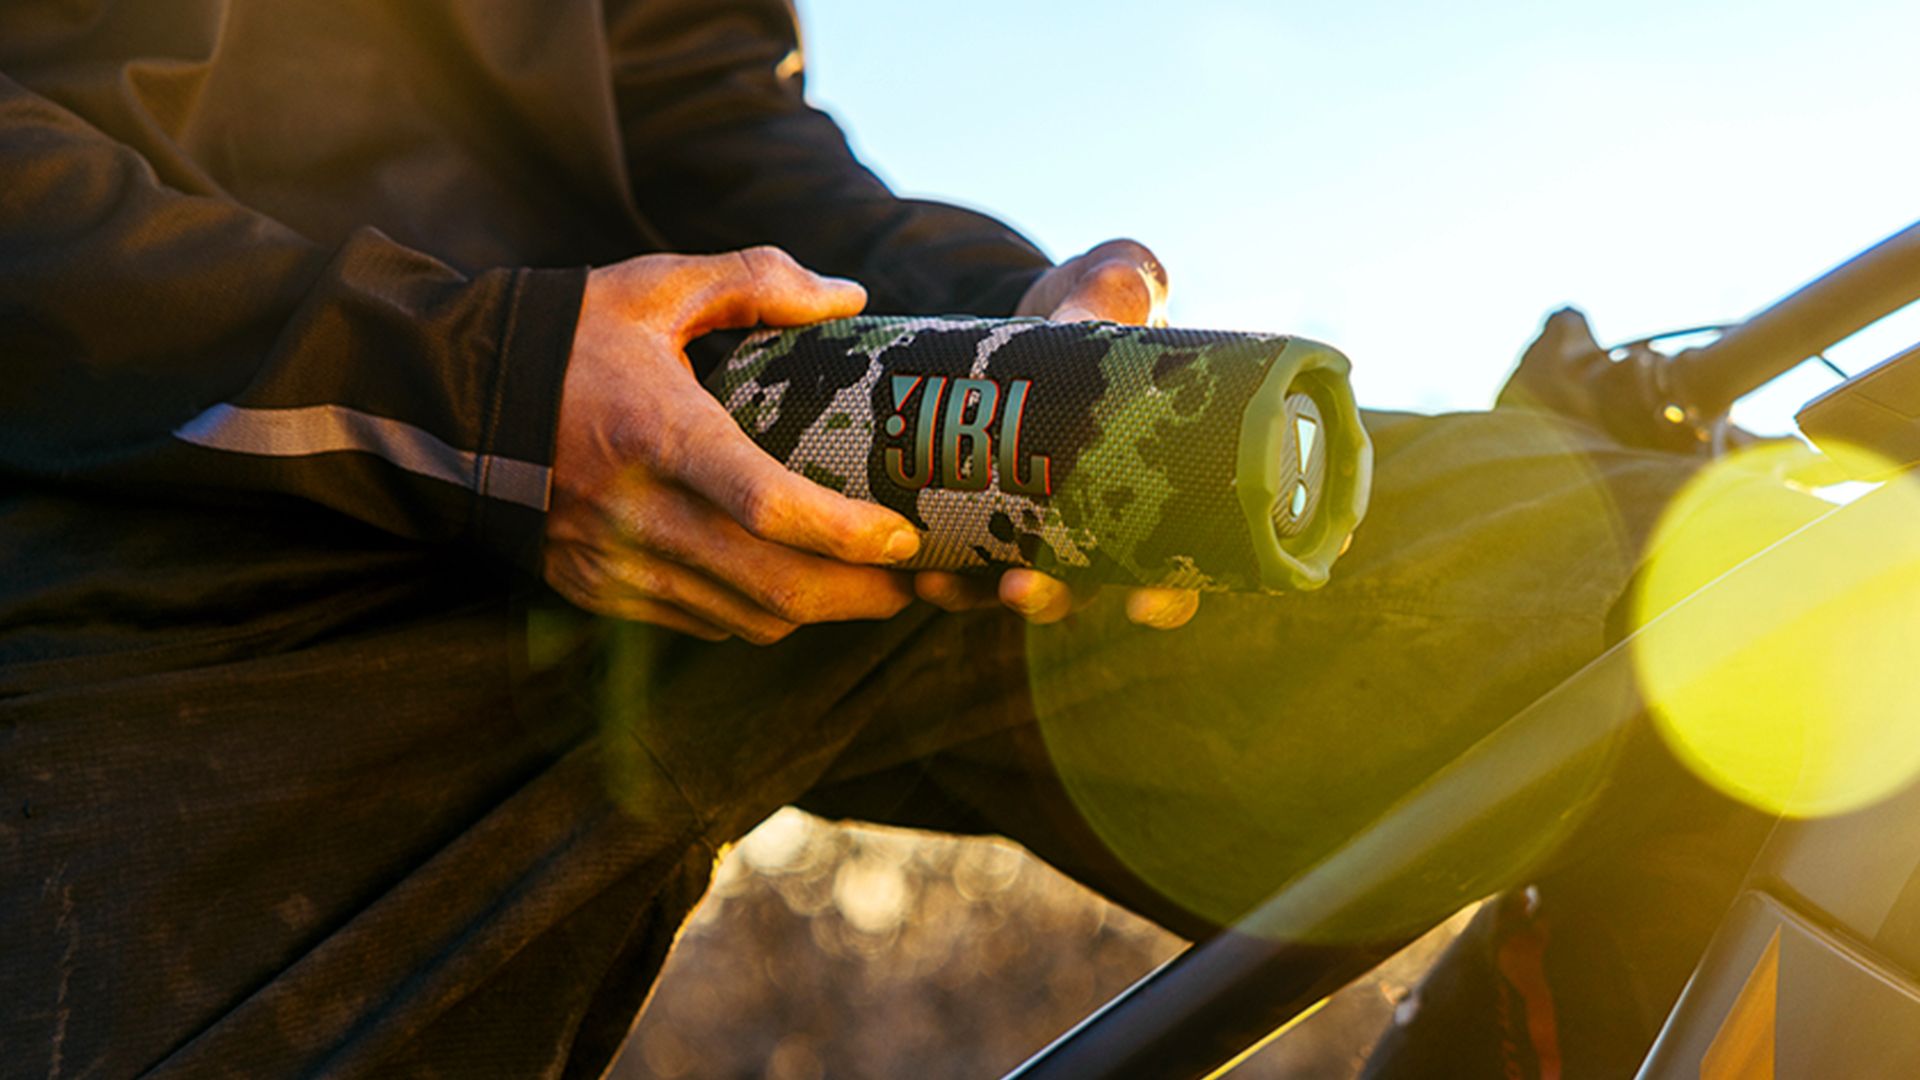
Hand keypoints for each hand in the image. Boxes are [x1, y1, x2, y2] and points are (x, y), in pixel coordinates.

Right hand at [544, 247, 919, 642]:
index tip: (904, 535)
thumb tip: (849, 299)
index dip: (845, 533)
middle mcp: (639, 514)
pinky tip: (792, 588)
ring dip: (818, 613)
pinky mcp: (601, 592)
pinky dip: (759, 616)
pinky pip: (703, 626)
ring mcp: (617, 564)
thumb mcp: (655, 288)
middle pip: (772, 586)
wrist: (451, 405)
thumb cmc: (567, 338)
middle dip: (859, 595)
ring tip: (873, 588)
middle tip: (917, 580)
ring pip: (745, 619)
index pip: (766, 505)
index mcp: (658, 434)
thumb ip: (755, 282)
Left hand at [912, 238, 1201, 630]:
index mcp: (1158, 479)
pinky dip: (942, 566)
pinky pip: (966, 556)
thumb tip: (1084, 316)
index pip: (1177, 561)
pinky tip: (913, 565)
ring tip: (940, 583)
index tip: (1144, 605)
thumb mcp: (1116, 285)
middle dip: (1054, 597)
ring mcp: (1042, 522)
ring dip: (980, 593)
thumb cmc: (1102, 301)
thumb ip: (1116, 293)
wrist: (1036, 307)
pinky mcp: (986, 511)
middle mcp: (1103, 517)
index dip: (1168, 596)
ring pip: (1020, 582)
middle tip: (1020, 588)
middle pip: (1088, 586)